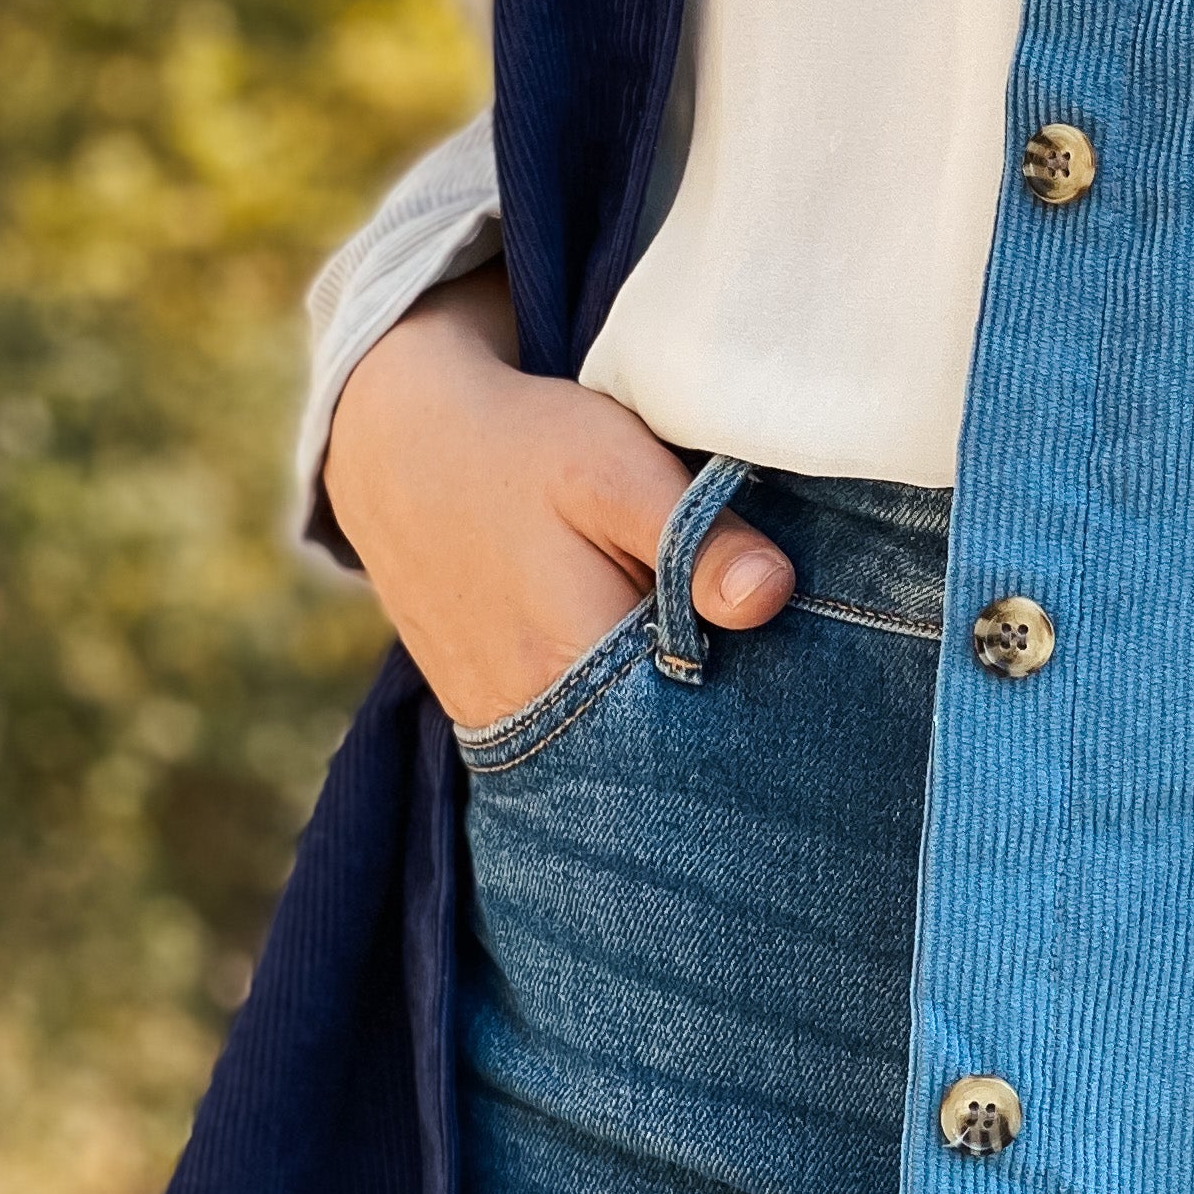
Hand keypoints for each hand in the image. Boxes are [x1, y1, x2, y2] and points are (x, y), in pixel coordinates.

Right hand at [324, 265, 794, 729]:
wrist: (400, 445)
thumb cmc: (521, 445)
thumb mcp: (614, 466)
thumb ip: (693, 534)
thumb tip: (770, 597)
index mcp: (573, 659)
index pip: (702, 724)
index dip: (761, 692)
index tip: (792, 653)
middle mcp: (532, 715)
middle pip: (662, 746)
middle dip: (720, 710)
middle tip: (753, 646)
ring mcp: (504, 722)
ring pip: (619, 748)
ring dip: (668, 710)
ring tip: (696, 644)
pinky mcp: (489, 712)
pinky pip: (576, 738)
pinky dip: (619, 709)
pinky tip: (641, 659)